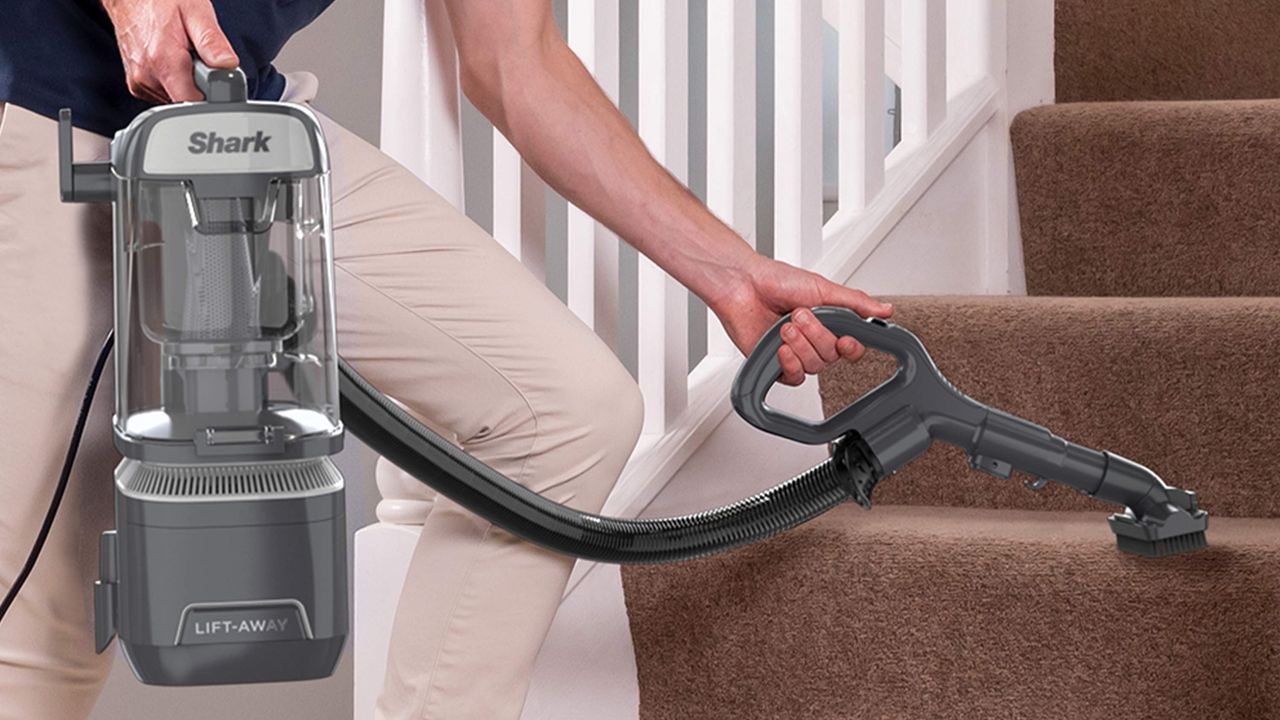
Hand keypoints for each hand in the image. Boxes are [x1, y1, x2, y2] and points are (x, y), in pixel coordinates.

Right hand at [103, 0, 238, 102]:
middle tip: (197, 58)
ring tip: (182, 55)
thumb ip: (213, 43)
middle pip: (188, 100)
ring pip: (177, 97)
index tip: (216, 78)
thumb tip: (228, 65)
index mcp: (164, 61)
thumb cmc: (159, 0)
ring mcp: (139, 82)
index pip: (195, 102)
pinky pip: (165, 92)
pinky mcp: (137, 84)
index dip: (212, 95)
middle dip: (200, 84)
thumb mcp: (196, 13)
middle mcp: (147, 76)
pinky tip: (172, 60)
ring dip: (186, 81)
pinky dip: (173, 80)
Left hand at [712, 258, 892, 385]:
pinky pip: (794, 377)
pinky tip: (781, 348)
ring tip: (785, 325)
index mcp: (829, 322)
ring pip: (814, 366)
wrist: (743, 285)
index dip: (852, 347)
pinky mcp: (776, 364)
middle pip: (831, 356)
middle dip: (816, 335)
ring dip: (800, 345)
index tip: (845, 340)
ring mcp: (795, 353)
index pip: (852, 347)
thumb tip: (884, 311)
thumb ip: (855, 302)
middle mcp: (813, 340)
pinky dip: (790, 363)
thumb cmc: (776, 280)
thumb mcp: (822, 288)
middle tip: (799, 315)